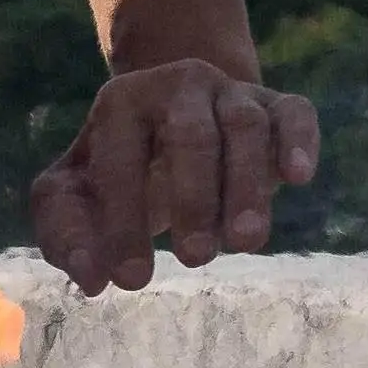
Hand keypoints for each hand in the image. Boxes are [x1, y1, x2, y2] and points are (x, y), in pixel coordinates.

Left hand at [27, 57, 319, 295]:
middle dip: (193, 198)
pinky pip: (294, 114)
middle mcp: (179, 86)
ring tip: (244, 242)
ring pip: (245, 127)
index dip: (122, 221)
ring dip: (246, 185)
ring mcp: (232, 93)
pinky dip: (299, 141)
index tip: (130, 280)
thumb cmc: (118, 171)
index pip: (121, 159)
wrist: (173, 118)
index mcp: (121, 103)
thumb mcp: (75, 196)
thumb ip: (67, 235)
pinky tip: (296, 177)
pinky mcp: (277, 107)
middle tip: (194, 259)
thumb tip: (90, 279)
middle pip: (191, 135)